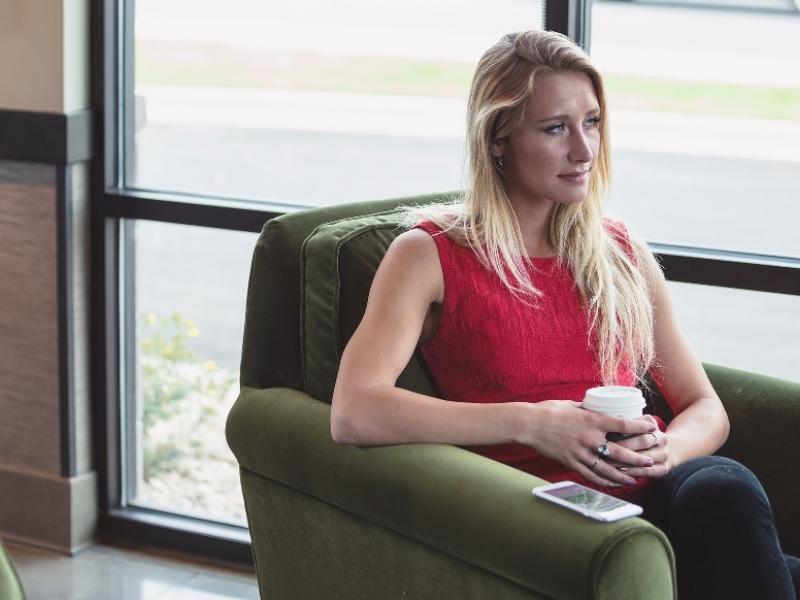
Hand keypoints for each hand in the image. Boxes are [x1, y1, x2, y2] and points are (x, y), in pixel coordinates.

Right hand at [514, 401, 658, 487]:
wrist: (528, 424)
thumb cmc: (548, 411)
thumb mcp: (572, 404)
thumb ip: (588, 409)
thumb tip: (598, 407)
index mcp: (591, 420)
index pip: (623, 425)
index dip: (640, 428)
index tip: (652, 429)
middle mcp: (589, 438)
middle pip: (620, 452)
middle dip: (637, 458)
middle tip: (650, 460)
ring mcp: (580, 452)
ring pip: (607, 468)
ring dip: (623, 475)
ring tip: (635, 478)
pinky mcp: (571, 462)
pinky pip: (591, 475)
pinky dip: (604, 481)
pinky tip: (613, 484)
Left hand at [612, 415, 671, 478]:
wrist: (665, 449)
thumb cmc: (641, 435)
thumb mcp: (636, 425)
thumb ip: (625, 424)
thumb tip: (607, 422)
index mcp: (654, 426)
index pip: (638, 428)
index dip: (622, 432)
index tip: (606, 435)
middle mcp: (663, 440)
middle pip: (642, 442)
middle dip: (623, 447)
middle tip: (605, 451)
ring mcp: (664, 455)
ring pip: (644, 458)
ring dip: (626, 462)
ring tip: (609, 464)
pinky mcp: (664, 469)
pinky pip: (648, 471)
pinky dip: (634, 472)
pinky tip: (621, 472)